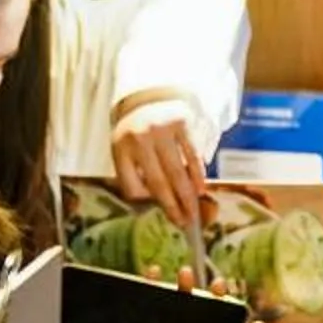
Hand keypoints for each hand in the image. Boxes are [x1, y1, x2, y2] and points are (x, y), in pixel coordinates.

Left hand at [111, 93, 206, 225]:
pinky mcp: (180, 123)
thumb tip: (154, 205)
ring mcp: (160, 130)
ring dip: (187, 195)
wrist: (150, 98)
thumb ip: (133, 174)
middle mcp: (138, 140)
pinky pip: (192, 154)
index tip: (162, 216)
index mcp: (120, 150)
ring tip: (194, 213)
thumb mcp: (125, 149)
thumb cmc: (137, 133)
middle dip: (172, 206)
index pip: (132, 185)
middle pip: (158, 181)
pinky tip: (201, 188)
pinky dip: (198, 173)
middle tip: (184, 223)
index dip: (147, 202)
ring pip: (177, 170)